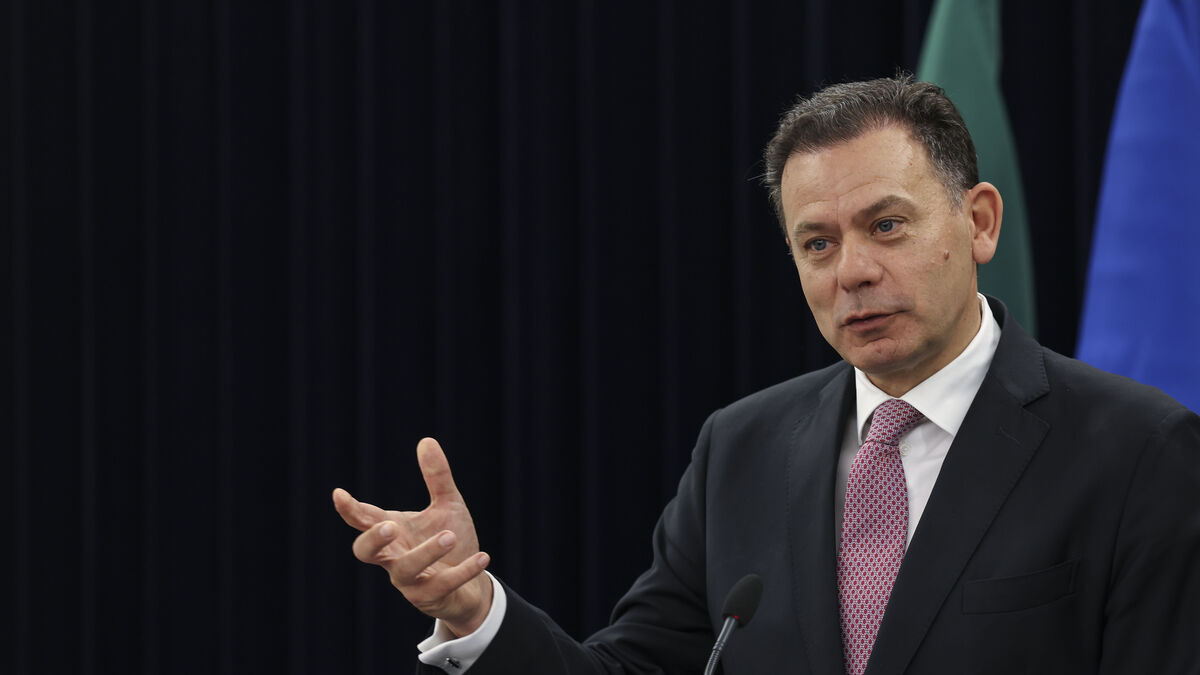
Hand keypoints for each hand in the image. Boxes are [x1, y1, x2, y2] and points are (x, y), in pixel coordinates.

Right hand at [332, 437, 492, 635]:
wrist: (471, 584)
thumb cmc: (450, 541)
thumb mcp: (447, 505)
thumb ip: (436, 477)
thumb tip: (426, 440)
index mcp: (393, 531)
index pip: (363, 520)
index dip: (350, 509)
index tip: (339, 494)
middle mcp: (394, 556)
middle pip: (366, 552)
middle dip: (373, 539)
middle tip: (390, 526)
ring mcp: (410, 580)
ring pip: (405, 569)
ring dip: (426, 552)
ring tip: (449, 536)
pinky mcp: (431, 597)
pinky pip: (443, 585)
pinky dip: (463, 570)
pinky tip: (483, 557)